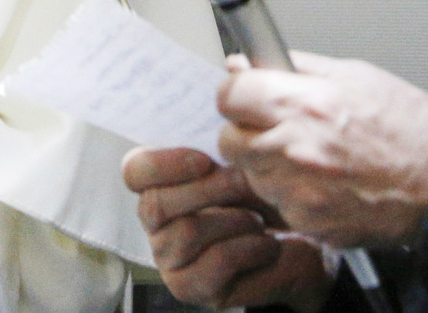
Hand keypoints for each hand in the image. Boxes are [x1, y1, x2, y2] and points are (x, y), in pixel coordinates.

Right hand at [125, 146, 332, 311]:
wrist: (293, 249)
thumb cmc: (260, 203)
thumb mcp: (240, 170)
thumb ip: (218, 158)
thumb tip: (221, 140)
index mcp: (156, 188)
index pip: (134, 172)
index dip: (162, 164)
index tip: (204, 160)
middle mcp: (154, 225)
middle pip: (156, 203)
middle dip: (209, 189)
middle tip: (245, 182)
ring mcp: (167, 259)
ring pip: (188, 231)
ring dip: (236, 220)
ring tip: (260, 219)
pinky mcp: (189, 287)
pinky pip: (216, 260)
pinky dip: (250, 248)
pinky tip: (267, 245)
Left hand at [219, 51, 427, 246]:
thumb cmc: (414, 129)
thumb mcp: (356, 76)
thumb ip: (294, 68)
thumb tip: (248, 63)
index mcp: (302, 104)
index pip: (229, 94)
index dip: (237, 93)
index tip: (247, 96)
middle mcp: (293, 149)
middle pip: (228, 138)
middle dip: (246, 131)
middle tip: (273, 128)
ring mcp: (300, 191)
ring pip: (250, 175)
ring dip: (267, 165)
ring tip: (309, 157)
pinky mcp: (311, 224)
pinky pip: (279, 206)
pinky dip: (292, 195)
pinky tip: (324, 184)